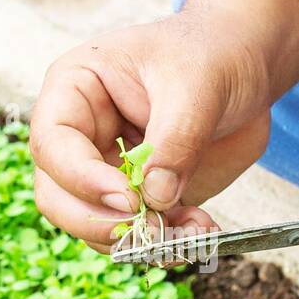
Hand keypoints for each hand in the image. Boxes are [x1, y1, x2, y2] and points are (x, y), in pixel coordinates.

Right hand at [29, 12, 270, 252]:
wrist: (246, 66)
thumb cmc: (212, 54)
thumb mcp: (197, 84)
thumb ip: (174, 139)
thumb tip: (154, 196)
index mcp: (75, 91)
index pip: (52, 144)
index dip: (81, 179)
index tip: (130, 199)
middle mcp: (81, 137)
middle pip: (57, 197)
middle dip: (102, 223)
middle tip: (153, 230)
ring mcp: (108, 172)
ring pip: (95, 226)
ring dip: (141, 242)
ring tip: (194, 230)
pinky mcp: (141, 198)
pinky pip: (138, 235)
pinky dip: (167, 244)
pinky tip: (203, 230)